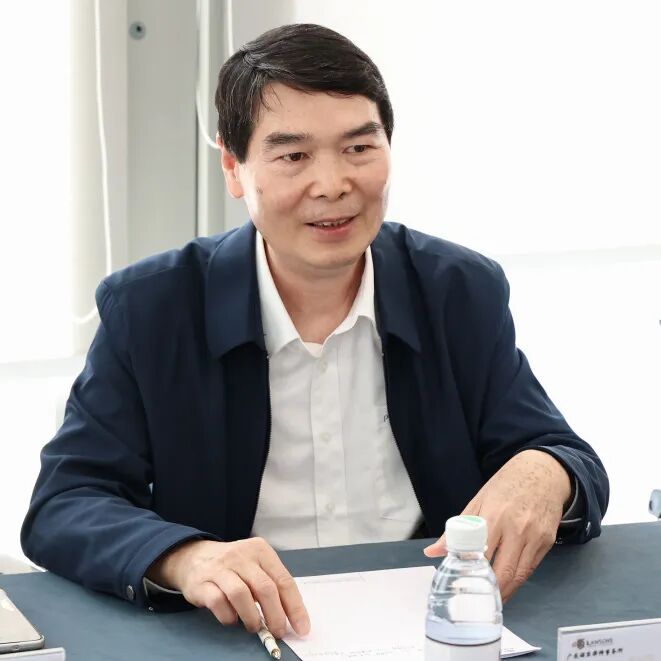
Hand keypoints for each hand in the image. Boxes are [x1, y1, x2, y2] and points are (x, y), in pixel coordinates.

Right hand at [146, 537, 309, 638]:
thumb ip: (271, 584)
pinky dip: (229, 617)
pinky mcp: (202, 582)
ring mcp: (220, 568)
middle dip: (275, 615)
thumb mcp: (255, 566)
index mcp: (260, 550)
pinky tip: (232, 619)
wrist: (194, 557)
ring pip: (241, 594)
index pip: (284, 580)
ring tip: (254, 627)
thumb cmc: (233, 566)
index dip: (295, 607)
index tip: (302, 628)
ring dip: (252, 617)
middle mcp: (241, 555)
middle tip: (278, 632)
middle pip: (265, 588)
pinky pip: (218, 602)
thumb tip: (290, 616)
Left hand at [423, 449, 571, 601]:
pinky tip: (508, 583)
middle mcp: (517, 528)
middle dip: (491, 591)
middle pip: (504, 571)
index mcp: (494, 515)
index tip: (462, 586)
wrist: (543, 472)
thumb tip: (433, 552)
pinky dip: (519, 579)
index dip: (472, 574)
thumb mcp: (478, 500)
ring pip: (520, 575)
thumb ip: (457, 529)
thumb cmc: (507, 485)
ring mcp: (535, 536)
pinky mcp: (547, 542)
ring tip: (491, 598)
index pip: (481, 553)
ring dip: (506, 591)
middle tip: (478, 601)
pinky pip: (531, 568)